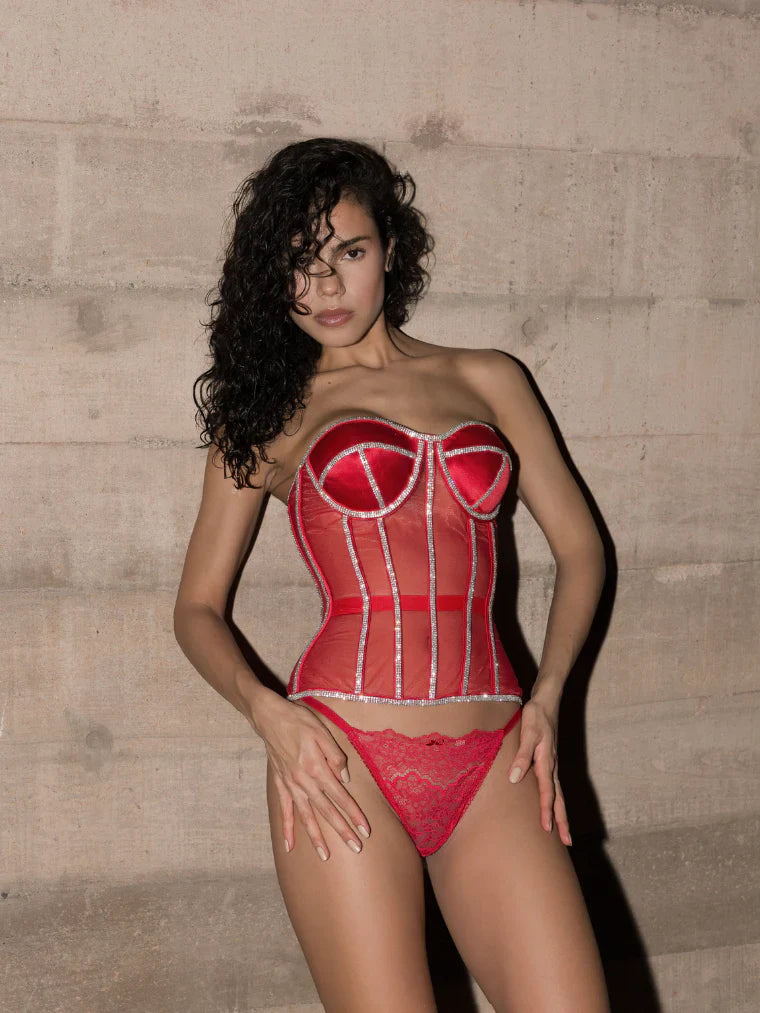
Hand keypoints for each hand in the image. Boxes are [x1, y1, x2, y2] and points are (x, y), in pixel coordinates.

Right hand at [247, 689, 370, 859]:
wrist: (270, 717)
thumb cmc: (300, 721)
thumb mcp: (323, 732)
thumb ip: (336, 756)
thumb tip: (345, 779)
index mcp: (317, 769)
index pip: (340, 797)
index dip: (354, 814)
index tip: (365, 830)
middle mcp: (304, 782)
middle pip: (327, 811)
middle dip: (342, 831)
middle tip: (357, 849)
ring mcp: (291, 785)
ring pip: (306, 816)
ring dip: (317, 837)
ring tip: (326, 856)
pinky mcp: (281, 784)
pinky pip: (284, 810)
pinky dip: (287, 829)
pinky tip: (290, 846)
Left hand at [507, 697, 571, 846]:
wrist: (546, 701)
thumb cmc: (535, 716)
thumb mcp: (527, 733)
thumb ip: (521, 756)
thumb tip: (514, 779)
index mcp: (546, 761)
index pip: (547, 791)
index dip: (546, 811)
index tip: (547, 829)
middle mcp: (552, 766)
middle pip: (559, 798)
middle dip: (562, 820)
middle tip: (567, 842)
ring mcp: (553, 764)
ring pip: (559, 793)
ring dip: (561, 812)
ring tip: (563, 831)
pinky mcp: (549, 760)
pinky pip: (555, 785)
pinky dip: (556, 799)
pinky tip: (552, 805)